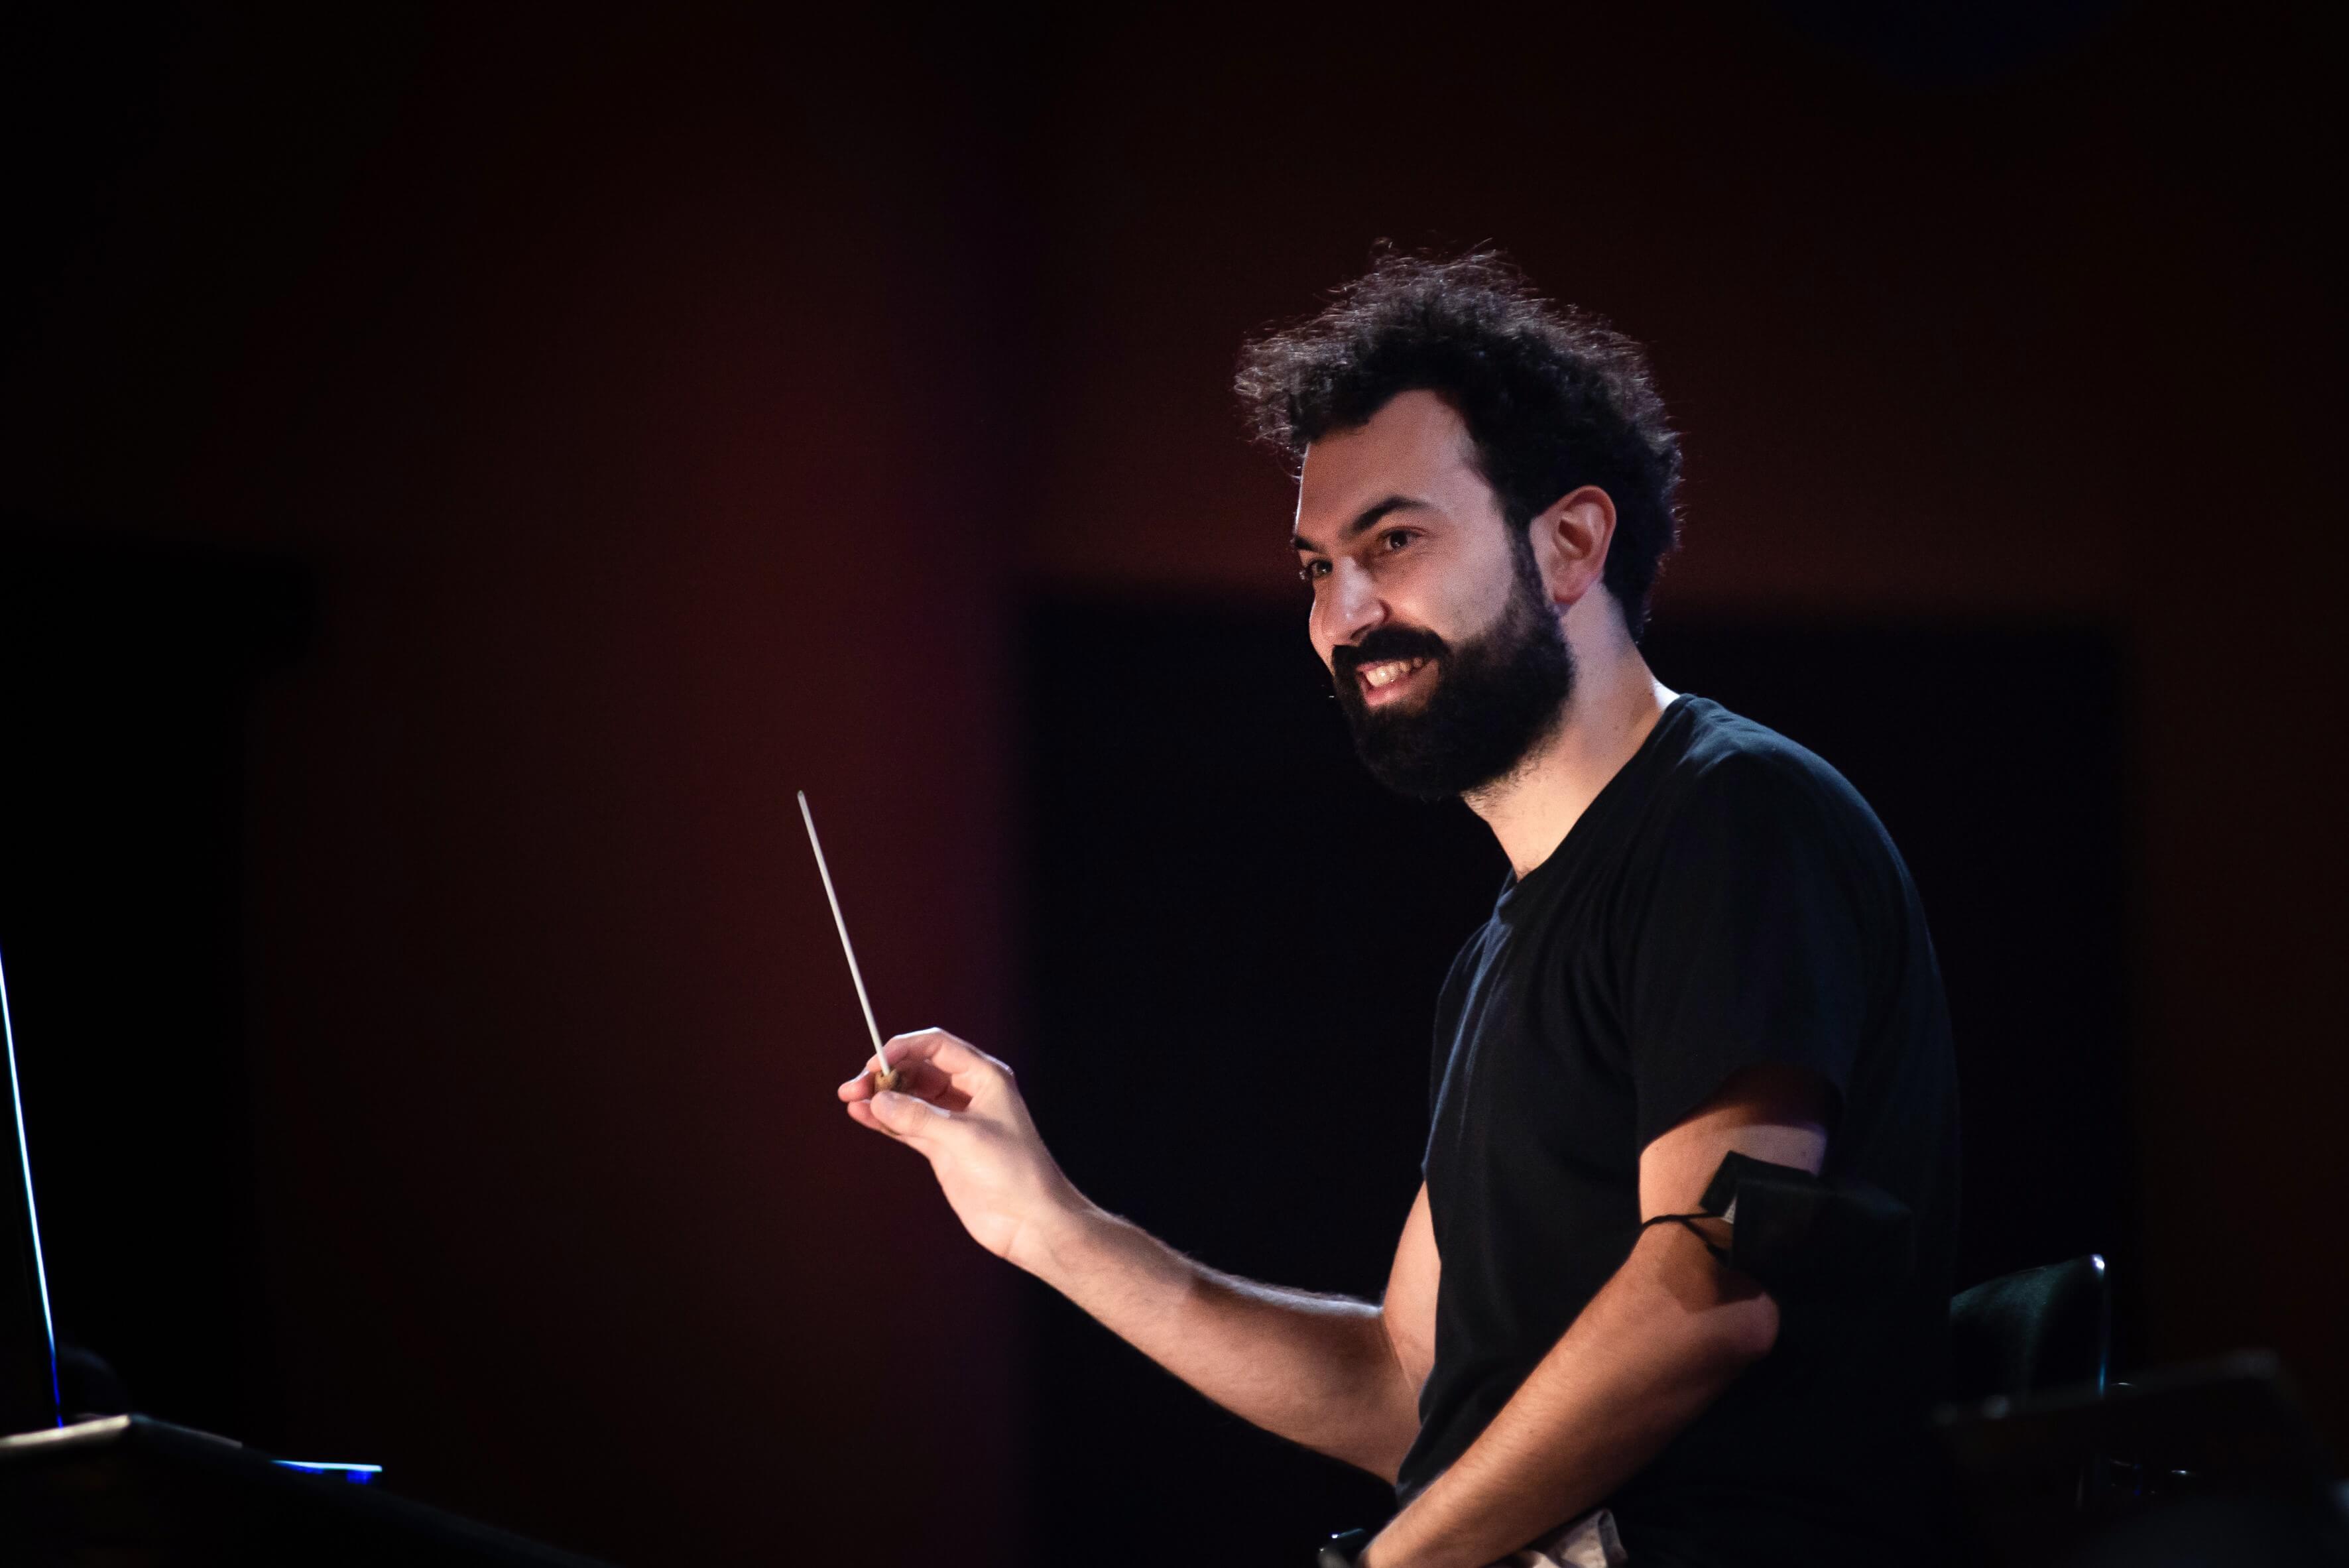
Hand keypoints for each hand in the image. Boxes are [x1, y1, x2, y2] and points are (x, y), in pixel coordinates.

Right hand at [837, 1029, 1080, 1271]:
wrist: (1031, 1220)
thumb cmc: (1014, 1171)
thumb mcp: (966, 1137)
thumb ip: (920, 1117)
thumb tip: (878, 1099)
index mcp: (985, 1077)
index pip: (937, 1046)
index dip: (903, 1048)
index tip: (874, 1061)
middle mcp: (969, 1093)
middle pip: (918, 1070)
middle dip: (885, 1074)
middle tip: (853, 1086)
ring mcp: (954, 1121)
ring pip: (910, 1098)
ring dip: (881, 1097)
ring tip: (850, 1099)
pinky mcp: (943, 1148)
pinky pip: (907, 1126)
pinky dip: (885, 1120)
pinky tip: (862, 1115)